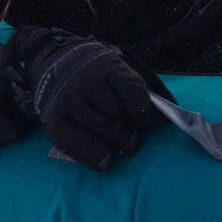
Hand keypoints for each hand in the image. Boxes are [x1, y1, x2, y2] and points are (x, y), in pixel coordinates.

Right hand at [9, 28, 165, 170]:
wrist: (49, 60)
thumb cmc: (94, 67)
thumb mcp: (119, 62)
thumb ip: (144, 82)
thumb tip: (172, 106)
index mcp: (106, 64)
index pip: (132, 90)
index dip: (144, 112)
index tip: (147, 122)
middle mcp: (84, 81)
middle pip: (116, 115)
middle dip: (130, 131)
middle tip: (133, 138)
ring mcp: (67, 101)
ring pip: (100, 131)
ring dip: (116, 144)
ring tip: (122, 146)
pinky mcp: (53, 120)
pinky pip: (75, 145)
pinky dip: (93, 157)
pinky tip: (106, 161)